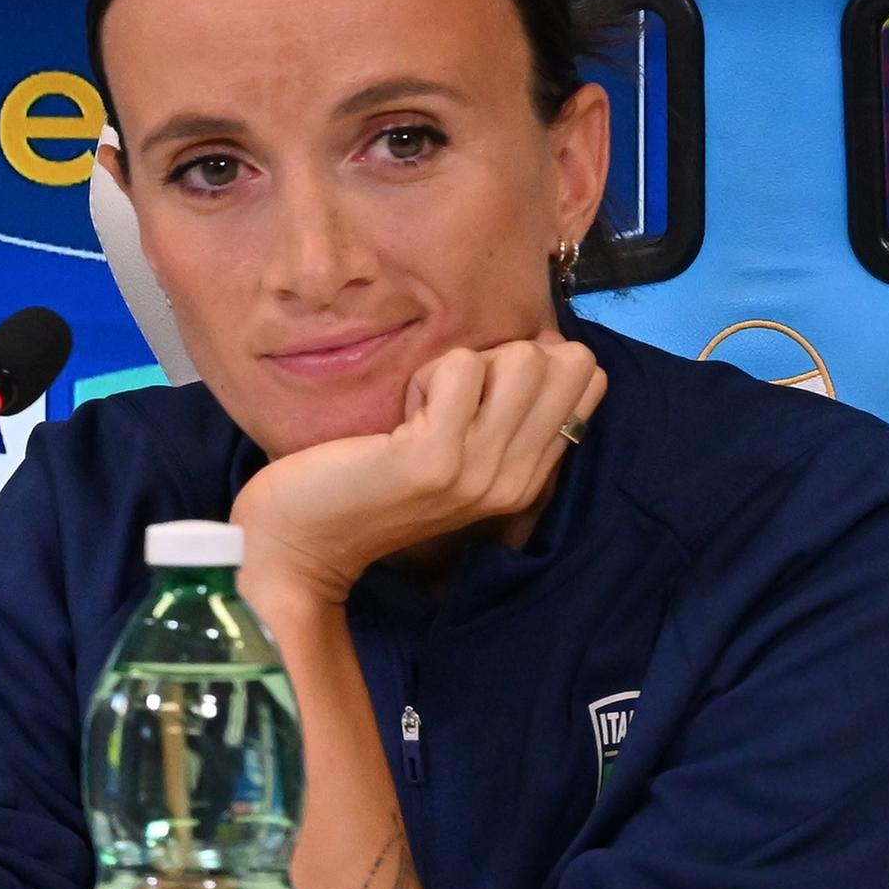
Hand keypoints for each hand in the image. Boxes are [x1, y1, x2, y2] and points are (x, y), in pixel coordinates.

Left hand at [233, 336, 606, 618]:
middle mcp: (517, 479)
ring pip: (523, 359)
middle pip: (568, 361)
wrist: (300, 542)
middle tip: (445, 398)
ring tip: (420, 409)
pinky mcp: (434, 458)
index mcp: (529, 477)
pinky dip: (427, 374)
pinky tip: (398, 416)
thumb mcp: (455, 455)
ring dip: (460, 365)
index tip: (475, 393)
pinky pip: (460, 367)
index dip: (532, 362)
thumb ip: (502, 416)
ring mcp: (480, 471)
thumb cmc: (366, 483)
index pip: (588, 380)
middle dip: (503, 357)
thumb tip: (541, 347)